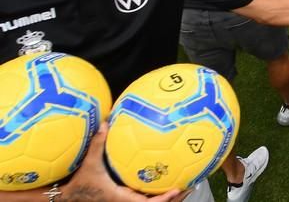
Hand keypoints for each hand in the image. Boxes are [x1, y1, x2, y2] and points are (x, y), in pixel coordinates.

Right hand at [62, 123, 188, 200]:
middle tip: (192, 184)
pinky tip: (169, 178)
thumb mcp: (89, 164)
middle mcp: (127, 201)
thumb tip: (105, 123)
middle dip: (176, 197)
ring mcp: (127, 200)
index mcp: (122, 198)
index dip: (164, 198)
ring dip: (171, 195)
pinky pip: (146, 195)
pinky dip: (160, 191)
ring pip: (153, 201)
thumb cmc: (79, 183)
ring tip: (187, 183)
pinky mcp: (126, 196)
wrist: (68, 197)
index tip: (178, 189)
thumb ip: (98, 144)